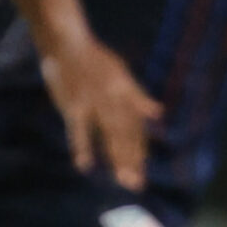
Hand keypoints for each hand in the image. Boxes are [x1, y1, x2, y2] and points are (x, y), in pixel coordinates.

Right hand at [40, 34, 162, 190]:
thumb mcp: (122, 73)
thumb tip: (158, 113)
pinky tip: (84, 165)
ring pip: (109, 134)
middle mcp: (116, 99)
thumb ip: (139, 96)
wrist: (68, 42)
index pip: (137, 127)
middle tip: (137, 185)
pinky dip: (82, 147)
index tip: (141, 171)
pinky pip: (78, 130)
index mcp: (127, 93)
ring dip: (117, 157)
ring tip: (123, 180)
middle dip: (133, 160)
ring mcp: (95, 103)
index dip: (139, 150)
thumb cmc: (95, 59)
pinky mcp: (74, 105)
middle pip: (127, 135)